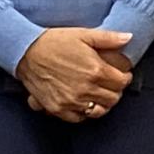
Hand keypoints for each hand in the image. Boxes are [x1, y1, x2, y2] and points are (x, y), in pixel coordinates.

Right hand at [16, 27, 134, 121]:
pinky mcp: (58, 108)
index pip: (121, 82)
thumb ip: (108, 38)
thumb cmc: (54, 42)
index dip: (125, 78)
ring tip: (101, 95)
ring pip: (99, 111)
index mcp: (95, 70)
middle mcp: (85, 89)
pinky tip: (85, 103)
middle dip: (116, 91)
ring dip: (103, 103)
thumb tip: (128, 38)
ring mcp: (71, 101)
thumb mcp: (83, 35)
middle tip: (113, 85)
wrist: (26, 52)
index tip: (123, 75)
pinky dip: (85, 113)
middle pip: (113, 98)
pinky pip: (79, 118)